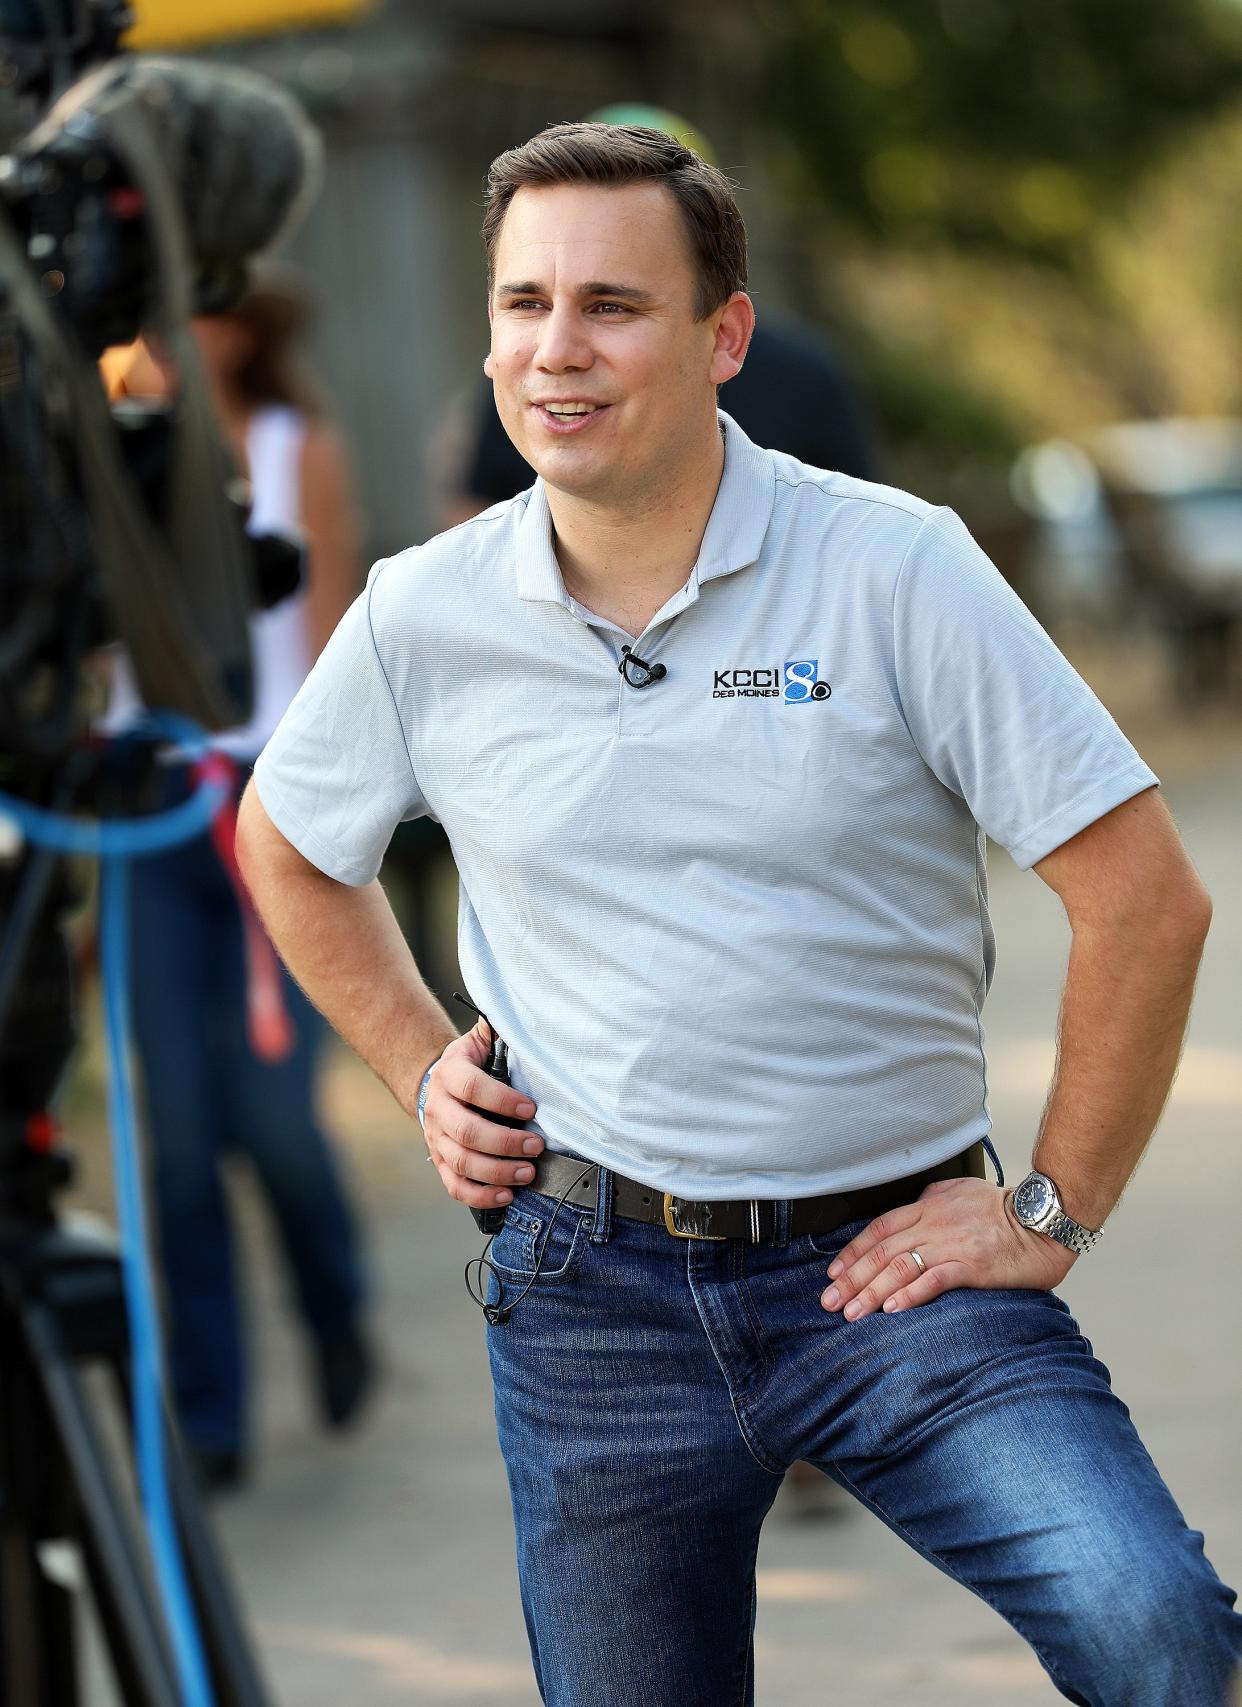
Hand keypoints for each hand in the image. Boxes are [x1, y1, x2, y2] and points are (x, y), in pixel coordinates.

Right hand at [421, 1021, 543, 1210]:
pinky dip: (480, 1195)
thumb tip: (524, 1022)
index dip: (502, 1100)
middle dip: (505, 1143)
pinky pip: (455, 1185)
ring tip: (528, 1172)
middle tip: (536, 1147)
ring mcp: (436, 1137)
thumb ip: (497, 1033)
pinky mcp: (440, 1161)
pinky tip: (506, 1194)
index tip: (531, 1110)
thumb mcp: (479, 1043)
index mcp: (449, 1074)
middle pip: (467, 1131)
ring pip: (461, 1162)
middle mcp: (438, 1107)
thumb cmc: (470, 1064)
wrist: (437, 1084)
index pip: (472, 1087)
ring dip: (498, 1171)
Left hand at [820, 1177, 1075, 1320]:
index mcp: (927, 1206)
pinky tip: (893, 1309)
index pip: (879, 1229)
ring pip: (901, 1267)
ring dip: (872, 1292)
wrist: (1043, 1220)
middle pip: (882, 1251)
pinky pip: (935, 1280)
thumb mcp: (959, 1192)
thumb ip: (930, 1200)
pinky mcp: (973, 1266)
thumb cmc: (1003, 1209)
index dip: (853, 1251)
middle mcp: (934, 1224)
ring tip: (852, 1313)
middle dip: (852, 1278)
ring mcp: (952, 1244)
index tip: (833, 1273)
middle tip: (829, 1301)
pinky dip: (911, 1295)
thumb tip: (909, 1209)